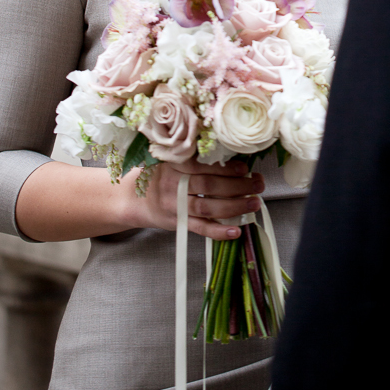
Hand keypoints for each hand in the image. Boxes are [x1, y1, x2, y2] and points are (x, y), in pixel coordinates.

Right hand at [120, 158, 264, 240]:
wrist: (131, 198)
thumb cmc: (158, 175)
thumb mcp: (169, 159)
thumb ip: (193, 158)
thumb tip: (231, 157)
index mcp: (174, 165)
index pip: (203, 166)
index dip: (226, 168)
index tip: (245, 167)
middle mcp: (174, 184)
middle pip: (210, 186)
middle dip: (238, 186)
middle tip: (258, 184)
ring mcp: (175, 206)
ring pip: (208, 207)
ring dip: (234, 207)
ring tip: (254, 204)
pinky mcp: (177, 224)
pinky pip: (200, 229)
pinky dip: (219, 232)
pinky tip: (236, 231)